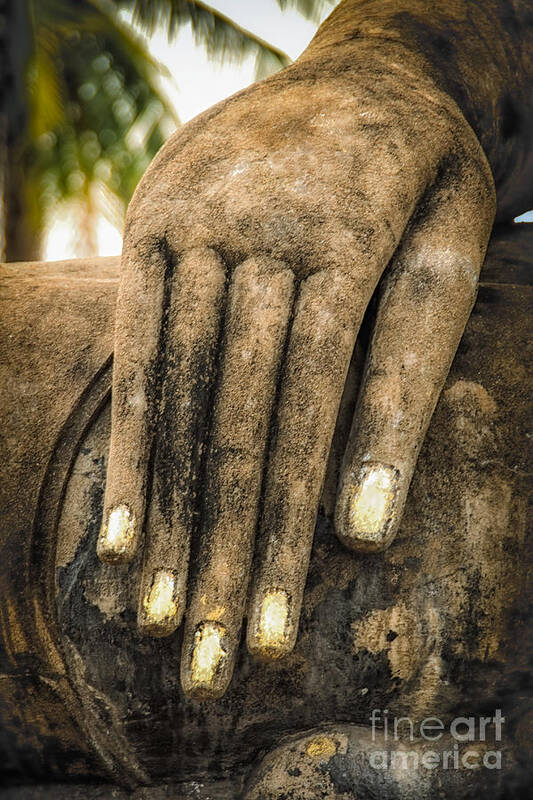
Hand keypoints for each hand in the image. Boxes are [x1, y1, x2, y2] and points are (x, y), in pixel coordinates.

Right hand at [96, 41, 494, 698]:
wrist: (374, 66)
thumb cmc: (425, 177)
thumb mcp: (451, 255)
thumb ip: (408, 381)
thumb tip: (364, 533)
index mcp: (342, 238)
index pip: (303, 419)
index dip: (285, 534)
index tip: (275, 637)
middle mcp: (252, 234)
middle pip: (233, 424)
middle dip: (222, 553)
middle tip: (210, 667)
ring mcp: (190, 223)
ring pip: (174, 398)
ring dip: (168, 520)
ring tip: (163, 622)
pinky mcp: (151, 223)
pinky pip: (132, 349)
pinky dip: (130, 447)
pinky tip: (120, 534)